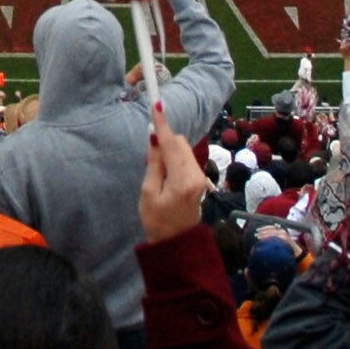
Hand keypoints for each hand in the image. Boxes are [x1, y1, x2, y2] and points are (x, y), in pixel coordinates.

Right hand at [138, 116, 211, 244]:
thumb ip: (153, 163)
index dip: (162, 124)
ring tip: (158, 174)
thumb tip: (154, 138)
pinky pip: (186, 159)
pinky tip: (166, 175)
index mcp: (182, 179)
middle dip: (164, 142)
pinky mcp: (200, 179)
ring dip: (169, 151)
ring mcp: (200, 176)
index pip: (171, 144)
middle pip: (179, 143)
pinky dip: (174, 159)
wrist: (177, 243)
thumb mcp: (148, 192)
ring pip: (183, 149)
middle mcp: (196, 174)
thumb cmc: (157, 221)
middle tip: (149, 158)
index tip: (157, 105)